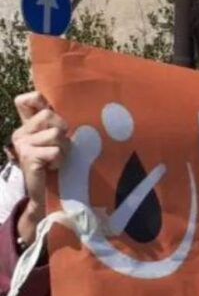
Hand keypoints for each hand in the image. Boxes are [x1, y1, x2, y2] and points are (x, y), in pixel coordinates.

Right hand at [12, 92, 68, 244]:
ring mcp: (22, 144)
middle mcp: (20, 132)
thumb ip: (58, 125)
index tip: (51, 112)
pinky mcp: (28, 156)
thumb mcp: (57, 142)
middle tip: (60, 147)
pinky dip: (60, 160)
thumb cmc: (56, 166)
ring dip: (64, 148)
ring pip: (56, 134)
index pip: (25, 100)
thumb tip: (80, 106)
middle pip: (49, 115)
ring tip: (57, 160)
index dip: (39, 99)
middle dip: (62, 131)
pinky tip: (53, 167)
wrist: (44, 195)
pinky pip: (55, 150)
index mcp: (28, 126)